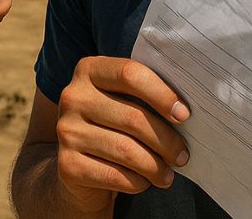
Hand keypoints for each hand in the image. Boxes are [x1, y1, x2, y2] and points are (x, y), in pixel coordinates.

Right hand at [54, 57, 189, 212]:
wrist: (78, 165)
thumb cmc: (113, 126)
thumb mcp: (123, 100)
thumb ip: (145, 93)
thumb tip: (185, 110)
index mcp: (89, 70)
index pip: (130, 74)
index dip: (162, 94)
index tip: (184, 115)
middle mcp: (72, 97)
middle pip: (132, 117)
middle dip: (166, 141)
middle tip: (182, 155)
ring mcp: (66, 131)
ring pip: (127, 150)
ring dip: (156, 166)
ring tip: (168, 174)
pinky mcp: (67, 165)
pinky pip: (115, 175)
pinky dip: (138, 182)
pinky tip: (144, 181)